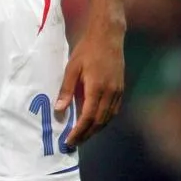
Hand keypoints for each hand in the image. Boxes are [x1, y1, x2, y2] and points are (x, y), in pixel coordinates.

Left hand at [56, 21, 123, 146]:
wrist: (108, 36)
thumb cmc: (87, 50)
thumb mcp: (72, 67)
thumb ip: (66, 90)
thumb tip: (59, 110)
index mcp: (97, 88)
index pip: (88, 117)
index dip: (78, 131)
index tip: (69, 141)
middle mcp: (110, 93)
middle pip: (99, 122)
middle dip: (86, 135)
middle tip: (74, 143)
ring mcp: (118, 92)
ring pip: (108, 118)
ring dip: (95, 130)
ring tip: (83, 136)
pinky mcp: (121, 89)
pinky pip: (113, 111)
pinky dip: (104, 120)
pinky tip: (95, 123)